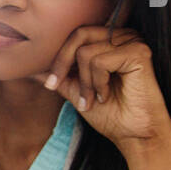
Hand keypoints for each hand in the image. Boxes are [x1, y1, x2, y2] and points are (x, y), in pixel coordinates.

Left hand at [32, 26, 170, 155]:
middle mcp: (122, 35)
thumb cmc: (110, 114)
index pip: (74, 34)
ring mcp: (132, 41)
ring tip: (94, 98)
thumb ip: (59, 75)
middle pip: (78, 34)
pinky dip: (97, 83)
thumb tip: (31, 67)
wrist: (134, 135)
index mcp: (109, 40)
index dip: (58, 58)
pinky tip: (107, 95)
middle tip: (59, 87)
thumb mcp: (76, 91)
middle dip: (63, 64)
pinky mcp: (139, 52)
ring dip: (84, 82)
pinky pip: (100, 61)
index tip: (50, 84)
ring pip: (86, 52)